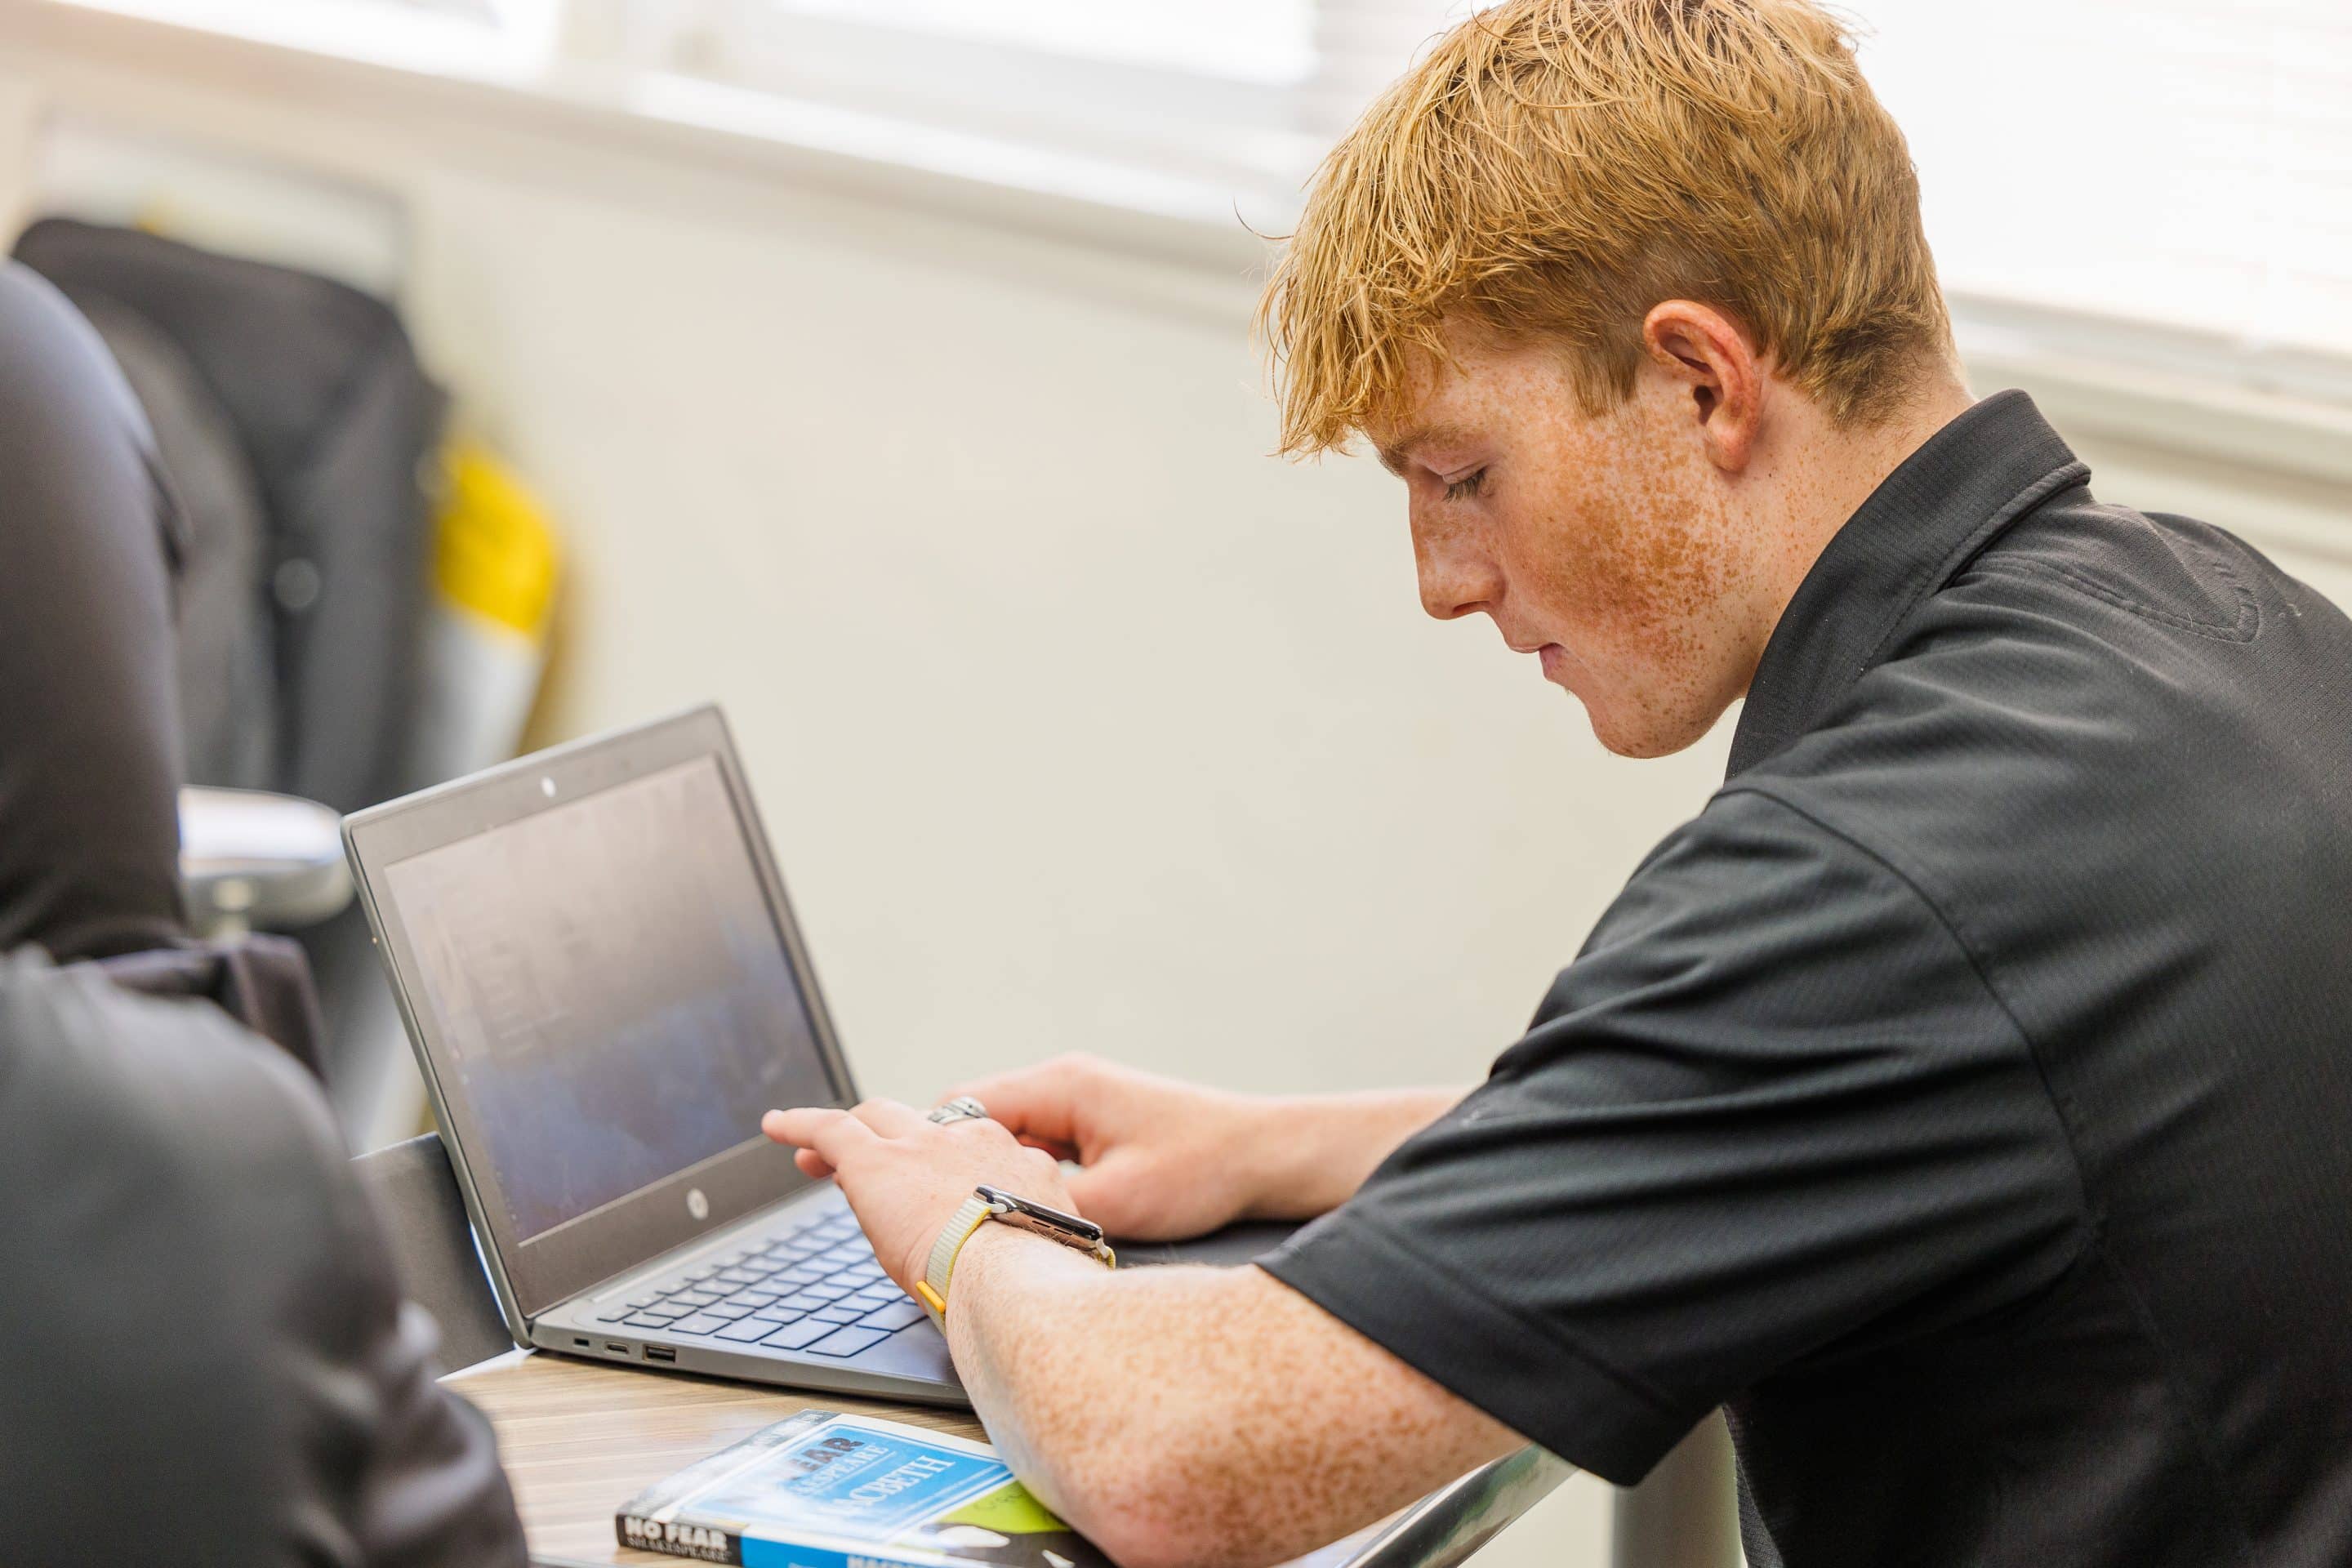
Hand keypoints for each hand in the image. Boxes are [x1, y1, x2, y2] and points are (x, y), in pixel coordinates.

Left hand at [761, 1100, 1076, 1291]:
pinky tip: (775, 1127)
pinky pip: (829, 1129)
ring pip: (878, 1119)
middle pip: (924, 1125)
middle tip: (871, 1168)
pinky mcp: (877, 1161)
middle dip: (896, 1139)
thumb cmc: (1037, 1285)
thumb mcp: (1040, 1248)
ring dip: (852, 1133)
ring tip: (816, 1152)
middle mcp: (974, 1141)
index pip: (971, 1153)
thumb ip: (1020, 1236)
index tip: (929, 1189)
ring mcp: (925, 1145)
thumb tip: (998, 1253)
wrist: (1017, 1277)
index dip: (942, 1166)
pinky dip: (799, 1125)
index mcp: (1019, 1166)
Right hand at [939, 1054, 1270, 1240]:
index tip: (891, 1182)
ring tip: (959, 1218)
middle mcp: (1065, 1085)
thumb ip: (1045, 1210)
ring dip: (983, 1172)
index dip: (921, 1146)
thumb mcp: (1117, 1203)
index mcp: (1062, 1087)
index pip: (961, 1107)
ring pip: (1004, 1137)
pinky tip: (1014, 1213)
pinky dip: (1017, 1176)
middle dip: (944, 1162)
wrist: (1266, 1155)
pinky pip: (1035, 1148)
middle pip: (975, 1120)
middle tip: (916, 1207)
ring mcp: (1080, 1104)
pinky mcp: (1095, 1127)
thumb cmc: (1204, 1167)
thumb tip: (988, 1230)